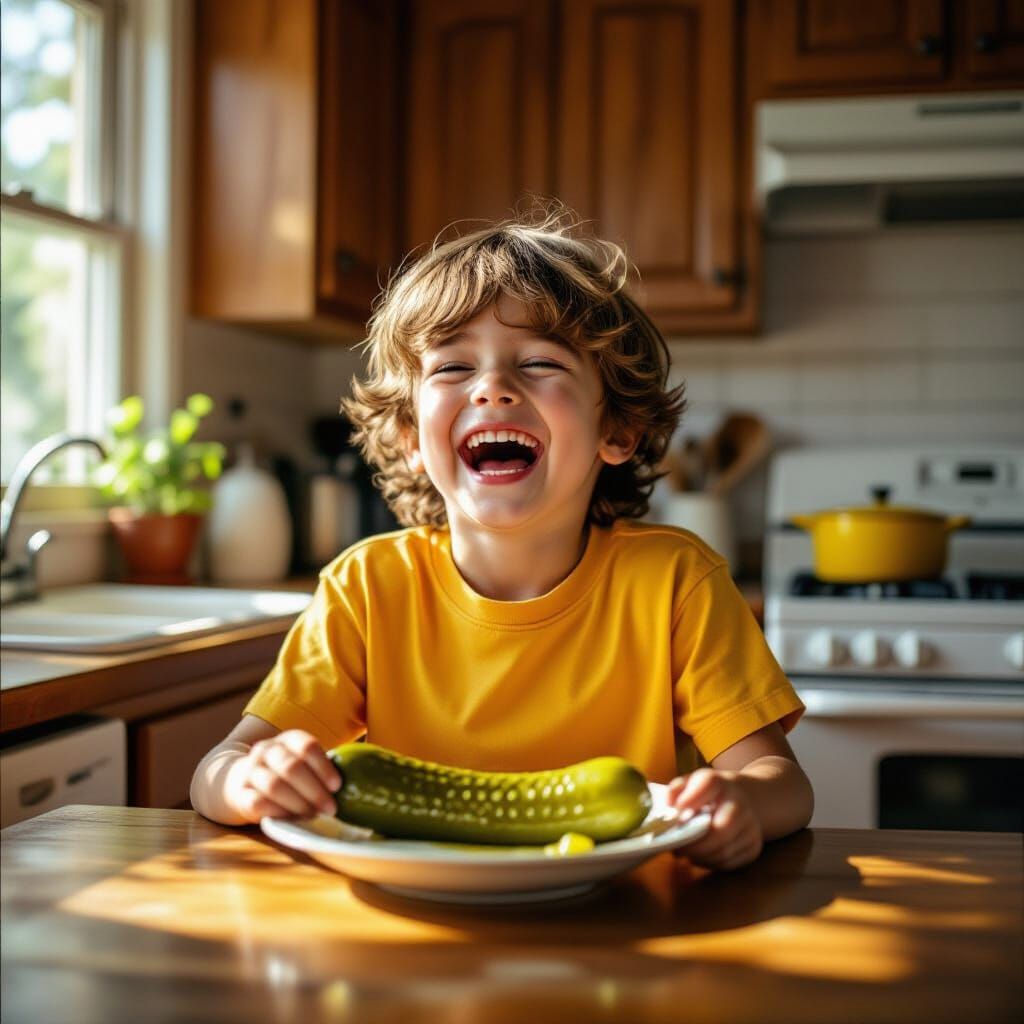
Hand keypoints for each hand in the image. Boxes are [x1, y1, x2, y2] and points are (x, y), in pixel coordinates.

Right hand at [225, 730, 341, 822]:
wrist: (241, 781)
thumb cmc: (286, 774)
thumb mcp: (303, 762)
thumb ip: (323, 769)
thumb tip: (362, 783)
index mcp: (288, 739)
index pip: (307, 746)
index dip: (324, 767)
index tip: (337, 786)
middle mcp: (267, 750)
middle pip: (291, 767)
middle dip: (314, 790)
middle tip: (330, 808)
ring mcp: (250, 771)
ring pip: (274, 786)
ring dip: (298, 803)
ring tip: (314, 816)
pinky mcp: (240, 794)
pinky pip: (258, 803)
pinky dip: (278, 812)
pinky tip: (292, 819)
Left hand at [666, 767, 763, 870]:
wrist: (743, 799)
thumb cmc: (708, 794)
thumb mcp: (691, 783)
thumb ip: (676, 789)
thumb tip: (669, 805)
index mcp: (721, 783)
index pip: (709, 784)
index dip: (691, 798)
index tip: (675, 810)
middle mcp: (741, 804)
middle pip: (720, 830)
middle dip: (695, 845)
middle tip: (676, 848)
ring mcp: (751, 827)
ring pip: (724, 851)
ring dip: (700, 857)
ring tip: (684, 853)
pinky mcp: (754, 847)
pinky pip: (729, 862)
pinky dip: (710, 863)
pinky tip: (699, 856)